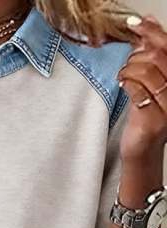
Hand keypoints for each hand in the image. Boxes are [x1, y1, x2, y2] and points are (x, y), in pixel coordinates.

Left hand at [116, 15, 166, 160]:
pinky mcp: (153, 118)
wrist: (143, 150)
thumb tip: (147, 27)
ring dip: (128, 70)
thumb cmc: (146, 116)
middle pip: (157, 56)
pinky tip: (123, 86)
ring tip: (124, 78)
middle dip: (136, 56)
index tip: (135, 22)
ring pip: (145, 71)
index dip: (152, 32)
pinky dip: (126, 83)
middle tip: (127, 65)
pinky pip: (137, 90)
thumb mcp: (151, 83)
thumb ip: (150, 57)